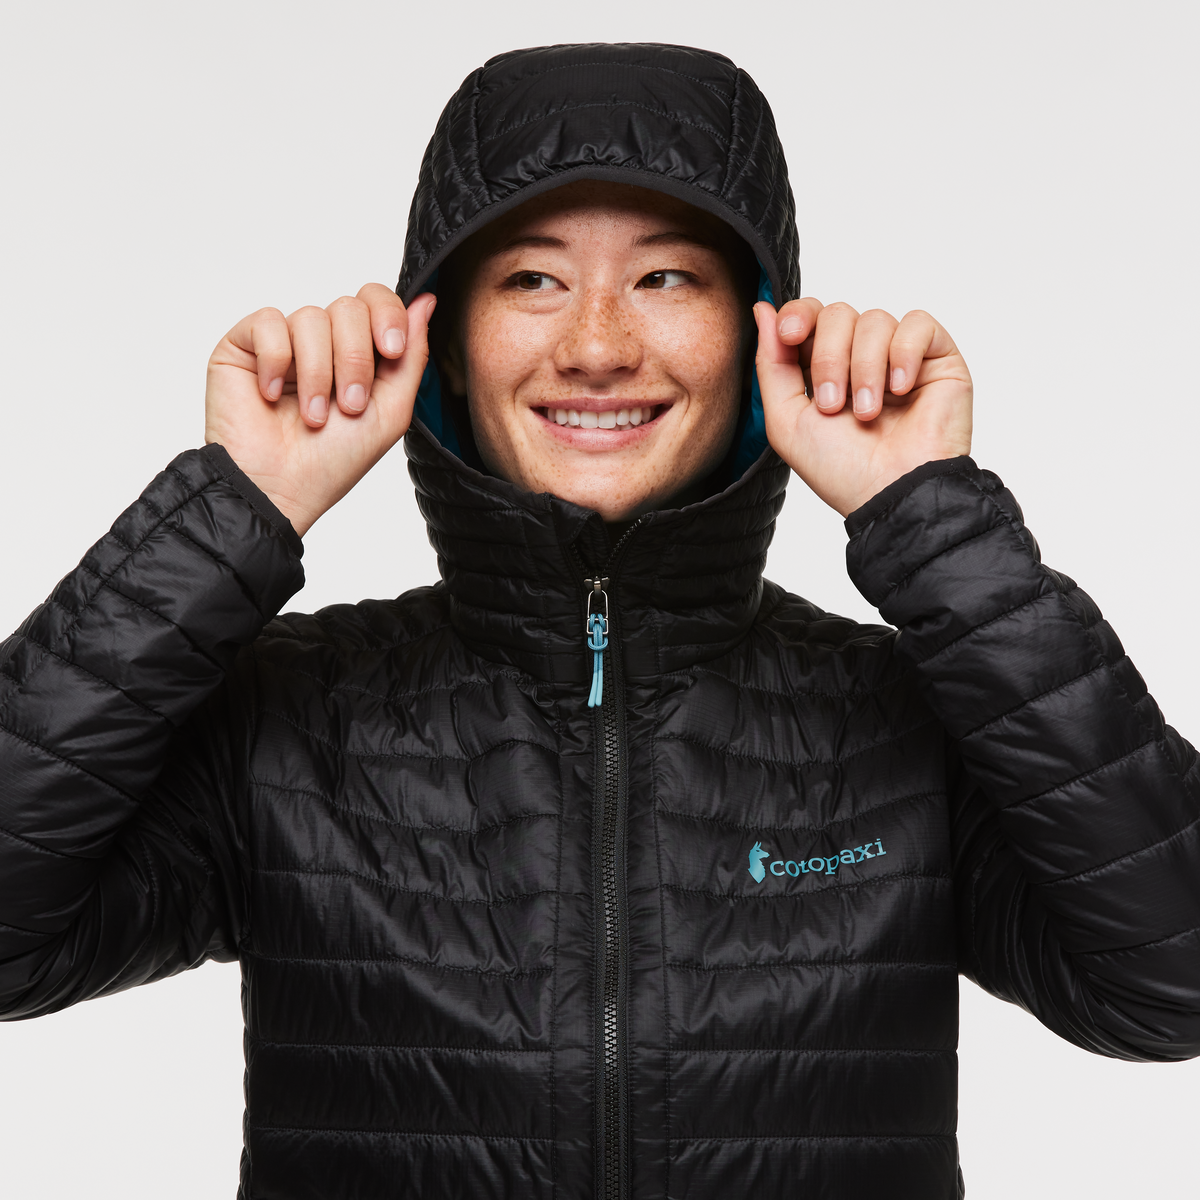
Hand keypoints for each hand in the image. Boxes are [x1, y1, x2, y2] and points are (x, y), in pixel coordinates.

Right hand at [205, 284, 435, 536]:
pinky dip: (276, 362)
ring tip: (313, 415)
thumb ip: (412, 356)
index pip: (376, 302)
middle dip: (355, 359)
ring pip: (311, 316)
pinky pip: (268, 322)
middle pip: (349, 307)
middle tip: (349, 404)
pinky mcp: (244, 345)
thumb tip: (427, 300)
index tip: (391, 350)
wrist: (280, 488)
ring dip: (318, 373)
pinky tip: (272, 395)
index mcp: (359, 354)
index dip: (388, 316)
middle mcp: (322, 343)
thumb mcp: (391, 411)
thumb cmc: (333, 461)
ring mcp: (283, 342)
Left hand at [753, 300, 972, 516]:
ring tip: (868, 412)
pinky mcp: (937, 357)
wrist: (891, 492)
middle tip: (833, 405)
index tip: (788, 336)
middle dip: (828, 356)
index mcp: (822, 368)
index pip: (809, 316)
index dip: (797, 316)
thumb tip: (763, 308)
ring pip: (874, 320)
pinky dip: (903, 354)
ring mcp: (899, 356)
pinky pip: (917, 324)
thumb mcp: (786, 420)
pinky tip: (901, 390)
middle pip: (837, 314)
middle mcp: (860, 357)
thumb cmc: (840, 469)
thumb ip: (770, 364)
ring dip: (864, 368)